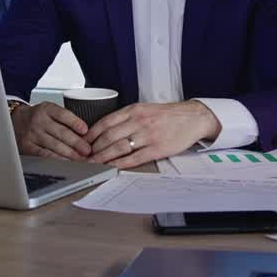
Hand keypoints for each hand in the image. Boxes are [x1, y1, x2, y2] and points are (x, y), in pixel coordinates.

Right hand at [11, 102, 92, 160]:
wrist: (15, 120)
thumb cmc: (37, 117)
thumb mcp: (49, 111)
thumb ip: (64, 119)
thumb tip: (85, 134)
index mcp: (46, 109)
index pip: (63, 115)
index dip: (75, 123)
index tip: (86, 130)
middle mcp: (38, 121)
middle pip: (61, 132)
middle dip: (77, 143)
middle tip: (87, 150)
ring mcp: (32, 134)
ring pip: (54, 145)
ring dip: (70, 154)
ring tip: (80, 159)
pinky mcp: (28, 146)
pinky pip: (44, 154)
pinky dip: (56, 159)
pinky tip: (65, 162)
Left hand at [87, 100, 221, 167]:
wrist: (193, 117)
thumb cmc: (167, 115)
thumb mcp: (145, 108)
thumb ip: (126, 117)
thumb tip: (105, 130)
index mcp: (134, 110)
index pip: (106, 122)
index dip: (91, 134)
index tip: (83, 143)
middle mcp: (139, 121)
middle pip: (109, 136)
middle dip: (94, 149)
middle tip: (85, 157)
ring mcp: (148, 135)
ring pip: (119, 148)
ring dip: (104, 158)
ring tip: (94, 164)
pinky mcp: (157, 149)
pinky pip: (135, 158)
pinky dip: (121, 164)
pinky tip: (113, 167)